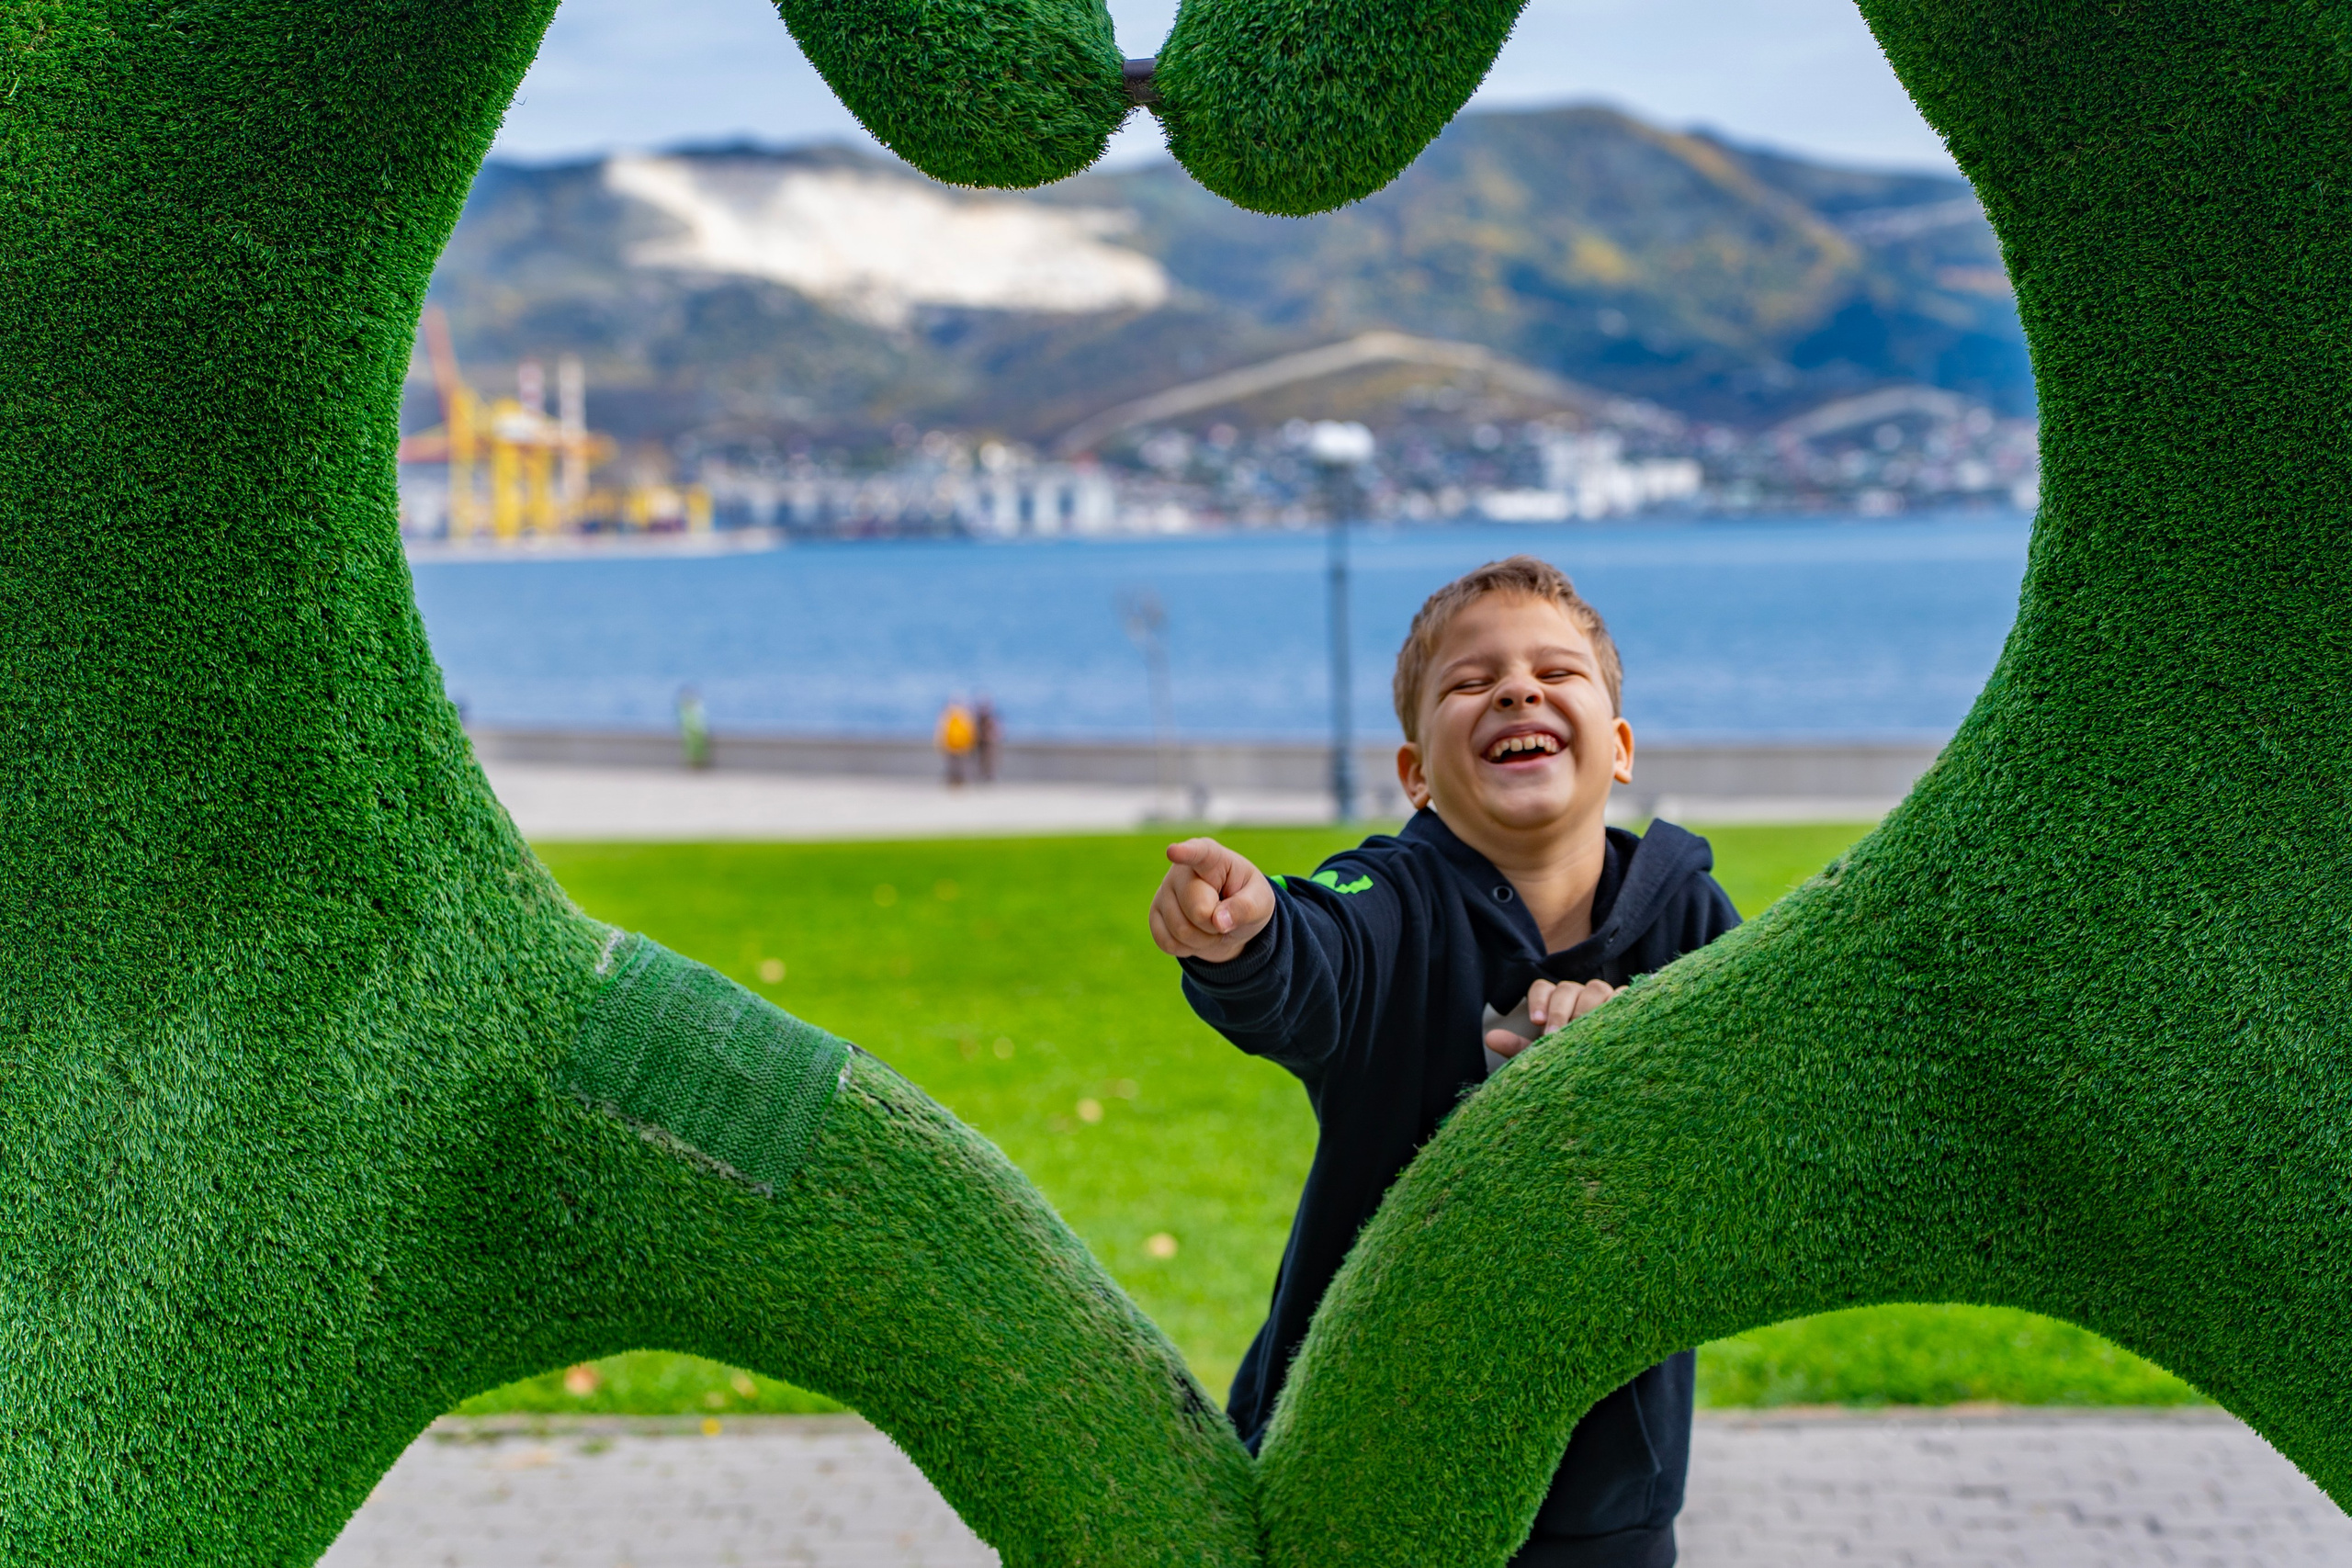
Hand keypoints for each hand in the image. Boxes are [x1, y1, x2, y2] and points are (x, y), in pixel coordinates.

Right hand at [1150, 838, 1276, 962]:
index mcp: (1212, 857)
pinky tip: (1196, 934)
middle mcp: (1181, 871)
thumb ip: (1246, 908)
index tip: (1173, 852)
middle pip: (1197, 909)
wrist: (1229, 921)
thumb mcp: (1261, 902)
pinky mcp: (1154, 915)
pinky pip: (1167, 943)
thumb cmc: (1246, 901)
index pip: (1198, 854)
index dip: (1185, 853)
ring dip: (1204, 939)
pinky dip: (1188, 948)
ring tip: (1212, 925)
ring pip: (1180, 931)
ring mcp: (1164, 892)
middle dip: (1216, 925)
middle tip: (1225, 917)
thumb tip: (1219, 921)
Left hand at [1484, 977, 1616, 1057]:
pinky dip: (1619, 1006)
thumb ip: (1519, 1048)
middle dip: (1560, 1011)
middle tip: (1556, 1036)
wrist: (1607, 1073)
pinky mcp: (1627, 1005)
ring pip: (1596, 989)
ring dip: (1588, 1008)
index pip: (1542, 988)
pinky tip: (1615, 1025)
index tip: (1535, 1022)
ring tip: (1585, 1033)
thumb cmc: (1571, 1059)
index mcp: (1555, 1001)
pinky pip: (1624, 996)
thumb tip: (1490, 1038)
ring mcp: (1604, 998)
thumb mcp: (1545, 1056)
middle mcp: (1578, 995)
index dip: (1538, 1001)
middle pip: (1567, 989)